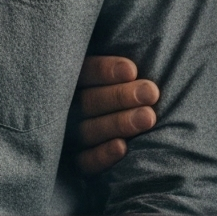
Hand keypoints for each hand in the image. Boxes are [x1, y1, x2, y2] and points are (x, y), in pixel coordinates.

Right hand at [70, 55, 158, 176]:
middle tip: (151, 93)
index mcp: (71, 78)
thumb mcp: (116, 67)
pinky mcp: (76, 162)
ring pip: (88, 130)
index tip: (132, 70)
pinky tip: (123, 148)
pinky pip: (86, 162)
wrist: (122, 141)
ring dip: (119, 123)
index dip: (105, 71)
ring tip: (148, 117)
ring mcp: (68, 136)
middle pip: (88, 102)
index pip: (84, 72)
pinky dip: (103, 155)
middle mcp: (65, 107)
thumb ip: (123, 64)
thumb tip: (142, 52)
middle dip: (120, 97)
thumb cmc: (128, 90)